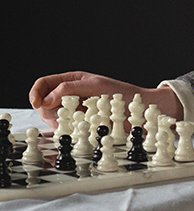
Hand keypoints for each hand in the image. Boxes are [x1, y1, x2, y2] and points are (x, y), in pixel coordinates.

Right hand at [29, 72, 183, 127]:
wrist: (141, 111)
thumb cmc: (122, 95)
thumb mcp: (95, 87)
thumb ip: (69, 90)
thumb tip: (45, 99)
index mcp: (71, 80)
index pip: (43, 84)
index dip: (36, 93)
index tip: (37, 103)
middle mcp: (70, 95)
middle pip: (43, 103)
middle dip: (48, 110)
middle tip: (63, 115)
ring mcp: (74, 111)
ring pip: (52, 118)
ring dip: (59, 121)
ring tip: (78, 120)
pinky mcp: (80, 126)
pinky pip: (64, 129)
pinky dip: (67, 130)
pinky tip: (80, 128)